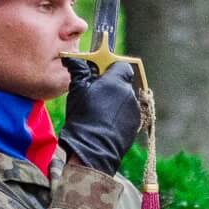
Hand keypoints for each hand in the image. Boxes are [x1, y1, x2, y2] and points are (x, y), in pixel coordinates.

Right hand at [58, 57, 141, 174]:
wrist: (93, 150)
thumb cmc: (83, 118)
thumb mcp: (77, 91)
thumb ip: (79, 72)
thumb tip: (72, 58)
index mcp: (116, 82)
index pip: (121, 65)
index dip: (111, 68)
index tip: (99, 74)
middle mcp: (129, 94)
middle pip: (123, 82)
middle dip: (111, 85)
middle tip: (96, 93)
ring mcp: (135, 110)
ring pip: (126, 98)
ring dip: (116, 100)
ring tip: (100, 111)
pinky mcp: (136, 124)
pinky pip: (128, 113)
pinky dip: (119, 114)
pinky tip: (106, 122)